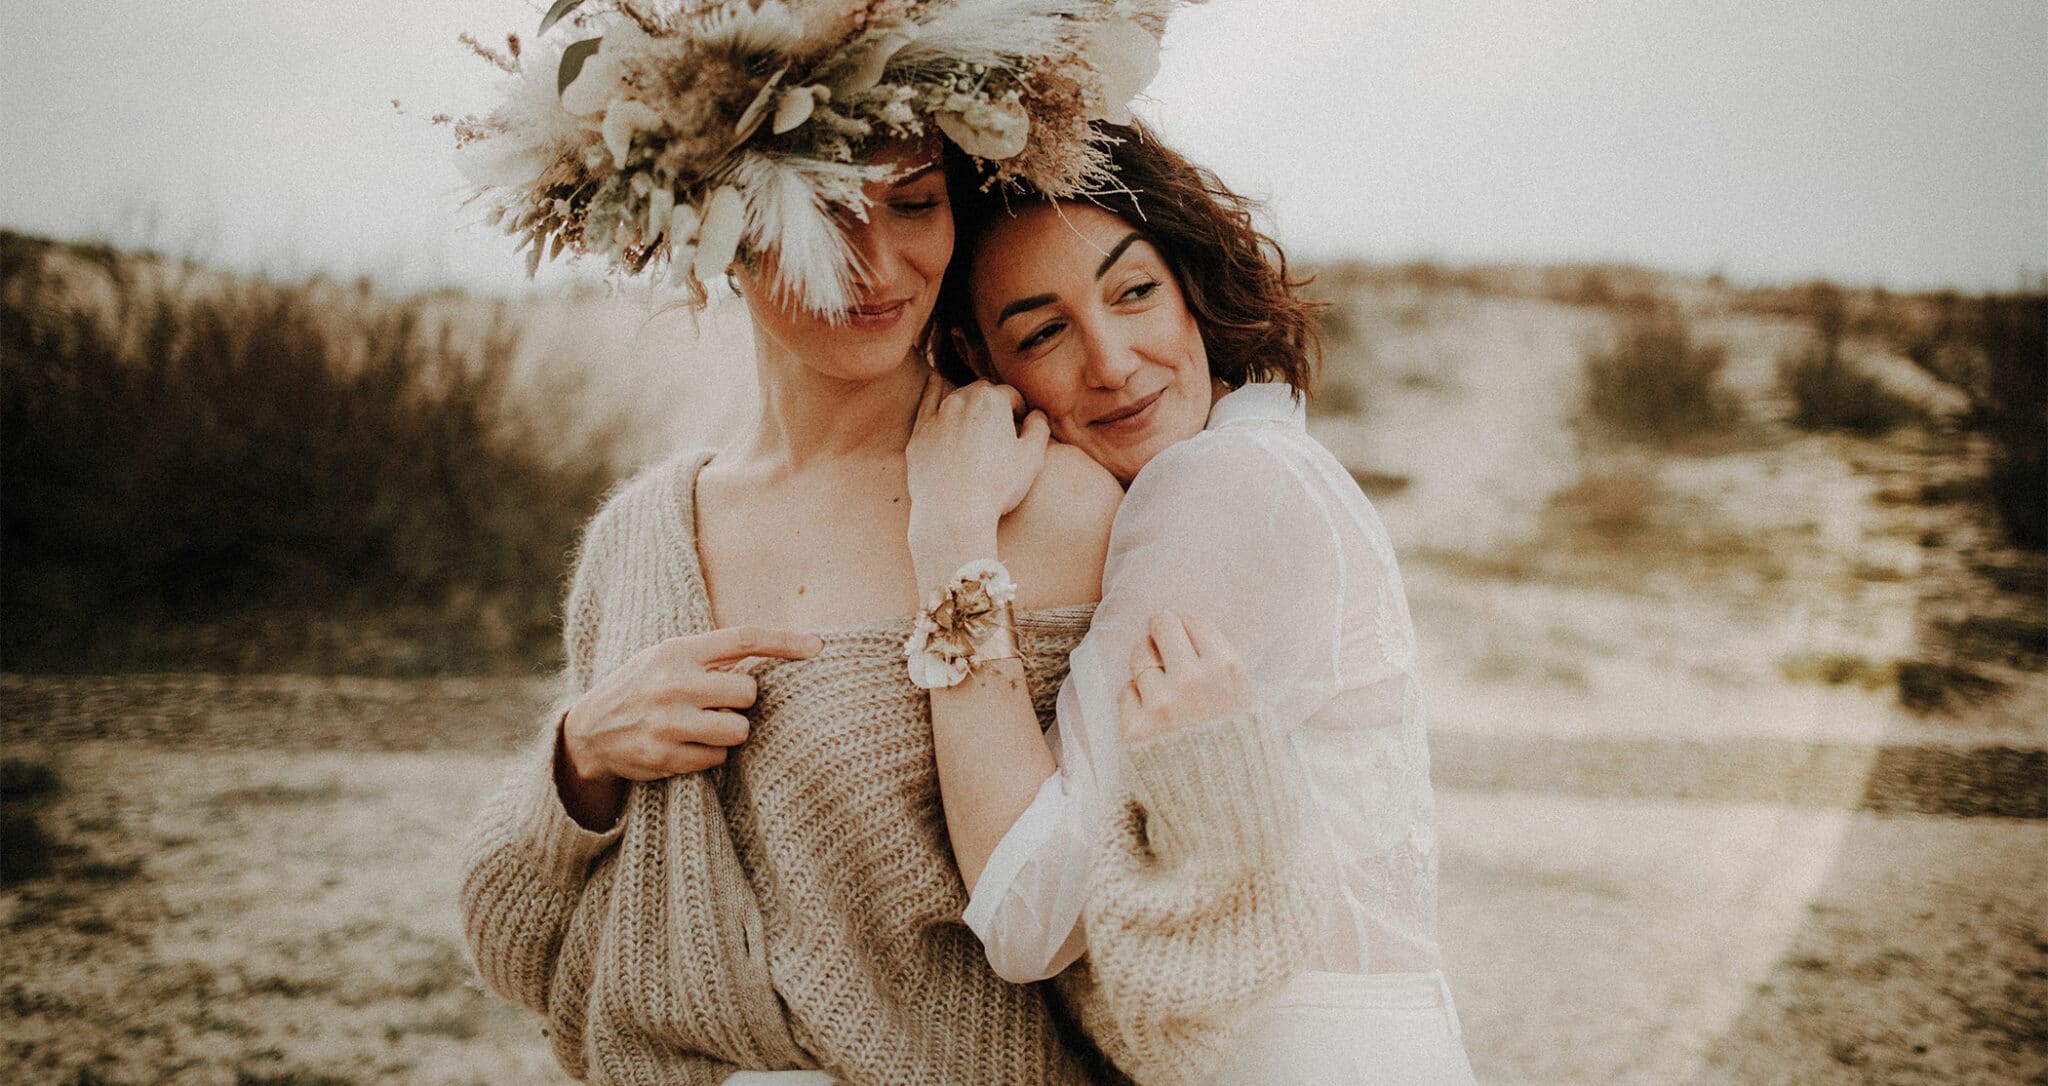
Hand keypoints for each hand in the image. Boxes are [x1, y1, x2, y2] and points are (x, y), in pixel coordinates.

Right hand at [562, 626, 822, 786]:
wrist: (589, 731)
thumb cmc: (642, 686)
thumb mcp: (667, 657)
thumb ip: (712, 656)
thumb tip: (776, 652)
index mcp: (678, 651)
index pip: (742, 639)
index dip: (784, 641)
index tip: (817, 646)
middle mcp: (673, 684)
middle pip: (748, 693)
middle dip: (741, 701)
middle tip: (717, 703)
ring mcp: (668, 723)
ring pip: (738, 730)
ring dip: (730, 731)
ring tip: (703, 725)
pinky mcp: (665, 757)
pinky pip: (718, 758)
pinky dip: (711, 754)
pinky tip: (687, 745)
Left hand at [905, 374, 1049, 550]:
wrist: (954, 514)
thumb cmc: (997, 487)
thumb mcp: (1032, 457)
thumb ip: (1039, 427)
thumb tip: (1037, 414)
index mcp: (992, 400)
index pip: (1011, 395)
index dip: (1020, 409)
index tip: (1022, 424)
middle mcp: (961, 400)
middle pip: (983, 392)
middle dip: (994, 403)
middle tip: (1001, 426)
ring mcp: (937, 416)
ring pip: (957, 399)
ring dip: (969, 405)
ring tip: (977, 421)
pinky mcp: (919, 434)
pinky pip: (926, 405)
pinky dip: (932, 392)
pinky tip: (933, 382)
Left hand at [1118, 612, 1252, 742]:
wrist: (1229, 808)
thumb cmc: (1244, 754)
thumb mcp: (1250, 702)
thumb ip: (1222, 669)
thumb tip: (1191, 636)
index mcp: (1227, 669)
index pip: (1193, 621)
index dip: (1185, 626)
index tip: (1184, 635)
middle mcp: (1193, 680)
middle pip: (1161, 626)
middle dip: (1160, 631)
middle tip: (1162, 643)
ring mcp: (1161, 704)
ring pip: (1139, 657)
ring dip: (1146, 663)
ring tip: (1157, 678)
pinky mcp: (1136, 729)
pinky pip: (1125, 692)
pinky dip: (1135, 697)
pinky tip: (1152, 711)